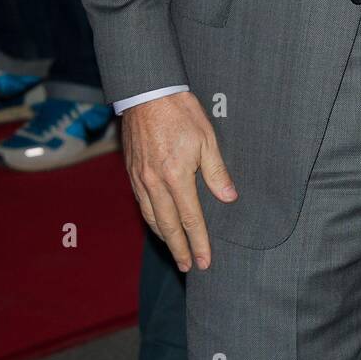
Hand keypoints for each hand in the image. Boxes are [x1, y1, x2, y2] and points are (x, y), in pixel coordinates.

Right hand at [122, 90, 237, 271]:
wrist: (148, 93)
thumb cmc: (180, 112)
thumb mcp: (207, 138)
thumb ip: (216, 171)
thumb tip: (229, 197)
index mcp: (176, 175)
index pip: (190, 218)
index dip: (199, 242)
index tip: (205, 260)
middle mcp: (155, 182)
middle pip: (168, 226)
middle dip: (179, 249)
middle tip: (189, 267)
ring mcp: (140, 178)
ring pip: (151, 217)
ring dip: (164, 237)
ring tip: (175, 251)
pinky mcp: (132, 172)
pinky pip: (141, 203)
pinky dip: (150, 219)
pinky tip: (157, 223)